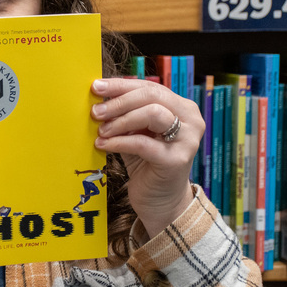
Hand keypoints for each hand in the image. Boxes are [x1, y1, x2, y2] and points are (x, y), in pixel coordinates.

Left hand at [91, 78, 202, 238]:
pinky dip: (119, 142)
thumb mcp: (137, 132)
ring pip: (151, 113)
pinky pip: (142, 143)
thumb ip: (125, 114)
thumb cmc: (147, 163)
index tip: (96, 86)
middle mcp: (191, 120)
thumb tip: (98, 95)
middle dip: (119, 101)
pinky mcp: (176, 160)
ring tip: (101, 130)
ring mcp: (186, 140)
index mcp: (182, 108)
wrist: (161, 201)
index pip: (150, 87)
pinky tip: (103, 145)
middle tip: (95, 111)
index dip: (121, 85)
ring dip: (121, 120)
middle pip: (152, 96)